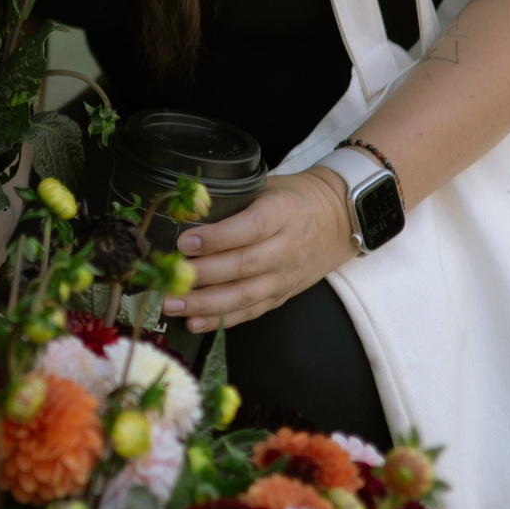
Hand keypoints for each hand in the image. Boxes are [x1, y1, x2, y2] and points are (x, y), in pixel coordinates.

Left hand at [163, 169, 356, 332]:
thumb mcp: (268, 186)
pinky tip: (195, 322)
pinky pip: (251, 311)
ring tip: (172, 305)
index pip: (249, 229)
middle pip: (243, 266)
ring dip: (205, 304)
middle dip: (202, 275)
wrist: (340, 220)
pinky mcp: (282, 295)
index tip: (184, 243)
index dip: (217, 238)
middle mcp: (286, 248)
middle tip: (169, 278)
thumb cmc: (296, 198)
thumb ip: (234, 199)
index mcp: (283, 214)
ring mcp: (285, 276)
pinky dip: (222, 319)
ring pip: (244, 294)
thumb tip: (187, 209)